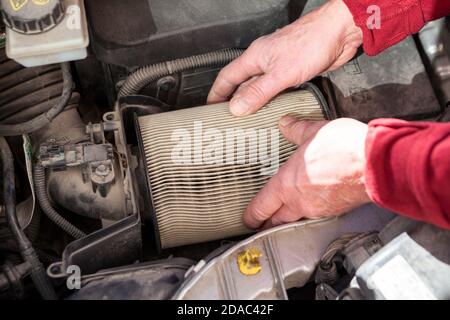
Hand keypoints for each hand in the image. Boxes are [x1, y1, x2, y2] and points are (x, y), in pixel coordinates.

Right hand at [207, 0, 362, 115]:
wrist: (340, 32)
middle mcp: (264, 61)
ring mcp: (279, 66)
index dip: (217, 93)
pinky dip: (270, 101)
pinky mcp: (293, 72)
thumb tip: (237, 107)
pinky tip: (272, 110)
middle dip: (233, 101)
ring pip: (259, 87)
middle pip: (242, 84)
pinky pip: (275, 89)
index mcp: (255, 57)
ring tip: (247, 120)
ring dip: (253, 102)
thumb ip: (258, 92)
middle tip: (228, 120)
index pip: (227, 77)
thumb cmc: (311, 42)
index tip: (210, 108)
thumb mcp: (281, 73)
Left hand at [243, 117, 370, 228]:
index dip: (251, 215)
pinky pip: (317, 215)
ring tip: (285, 212)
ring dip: (289, 218)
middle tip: (261, 223)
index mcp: (287, 184)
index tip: (247, 219)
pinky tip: (312, 202)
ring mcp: (319, 209)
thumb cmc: (344, 149)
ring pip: (297, 219)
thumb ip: (297, 129)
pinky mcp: (336, 210)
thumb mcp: (314, 132)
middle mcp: (300, 201)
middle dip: (267, 223)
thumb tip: (286, 123)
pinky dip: (310, 212)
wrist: (376, 164)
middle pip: (277, 221)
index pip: (262, 206)